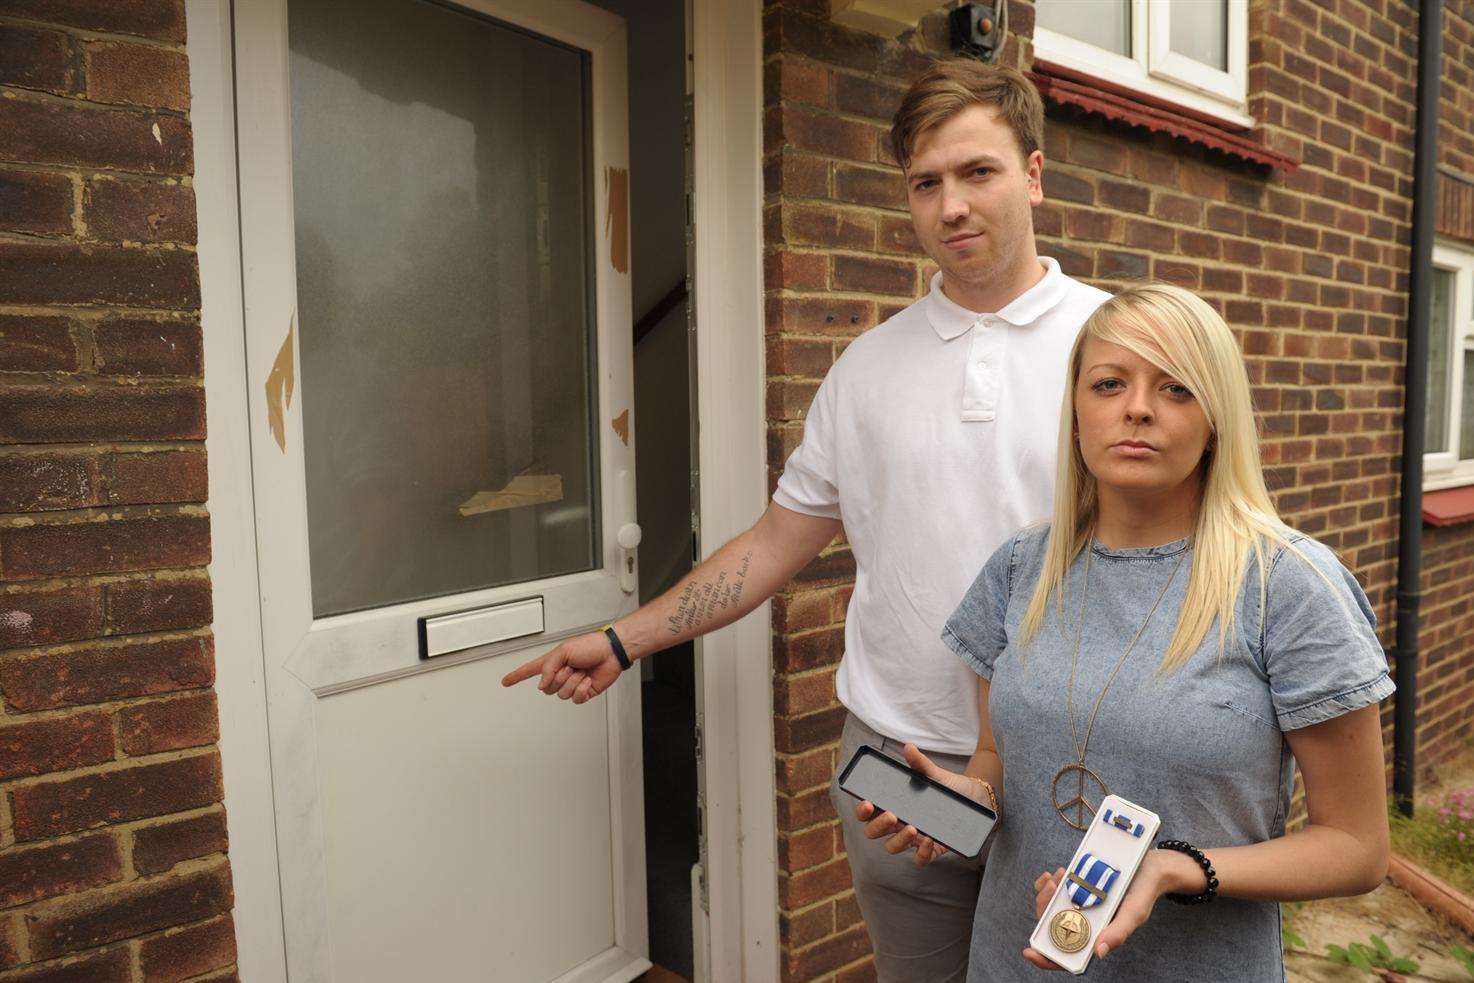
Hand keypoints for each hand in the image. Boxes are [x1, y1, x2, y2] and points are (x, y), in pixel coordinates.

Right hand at [500, 631, 623, 703]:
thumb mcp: (563, 651)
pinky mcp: (583, 692)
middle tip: (572, 666)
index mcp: (553, 662)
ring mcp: (571, 684)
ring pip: (561, 694)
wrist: (611, 652)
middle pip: (547, 688)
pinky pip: (575, 699)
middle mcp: (560, 674)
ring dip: (573, 682)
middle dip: (560, 677)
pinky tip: (587, 680)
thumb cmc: (590, 645)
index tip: (505, 681)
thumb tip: (541, 686)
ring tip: (582, 671)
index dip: (516, 676)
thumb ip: (548, 668)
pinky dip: (581, 690)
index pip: (529, 670)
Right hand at [854, 743, 994, 868]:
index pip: (869, 812)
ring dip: (898, 840)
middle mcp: (899, 823)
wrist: (977, 797)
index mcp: (894, 804)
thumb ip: (920, 763)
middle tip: (892, 815)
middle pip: (874, 832)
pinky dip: (921, 854)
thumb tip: (908, 747)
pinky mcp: (932, 848)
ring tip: (913, 828)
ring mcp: (914, 837)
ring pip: (893, 846)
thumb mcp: (934, 774)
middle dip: (878, 826)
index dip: (863, 811)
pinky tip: (928, 841)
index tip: (868, 803)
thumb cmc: (949, 786)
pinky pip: (920, 859)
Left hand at [1021, 848, 1200, 968]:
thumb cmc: (1142, 893)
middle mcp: (1085, 924)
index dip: (1046, 958)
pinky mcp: (1077, 889)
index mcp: (1096, 936)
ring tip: (1056, 877)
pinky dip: (1051, 883)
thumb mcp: (1134, 914)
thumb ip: (1118, 933)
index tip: (1030, 951)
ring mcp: (1079, 906)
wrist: (1149, 865)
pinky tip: (1056, 874)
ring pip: (1051, 908)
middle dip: (1044, 909)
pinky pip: (1056, 891)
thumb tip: (1098, 952)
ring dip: (1047, 893)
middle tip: (1050, 888)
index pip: (1067, 955)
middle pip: (1052, 927)